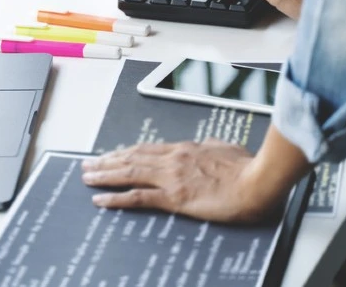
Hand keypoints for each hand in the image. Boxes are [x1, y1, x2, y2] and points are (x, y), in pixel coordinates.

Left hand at [80, 140, 277, 222]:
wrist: (259, 180)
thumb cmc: (249, 167)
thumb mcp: (227, 148)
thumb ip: (212, 147)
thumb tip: (207, 146)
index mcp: (185, 148)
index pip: (146, 149)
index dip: (125, 152)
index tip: (111, 155)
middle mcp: (173, 159)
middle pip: (131, 158)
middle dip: (106, 161)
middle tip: (87, 164)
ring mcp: (171, 177)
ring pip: (128, 173)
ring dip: (104, 175)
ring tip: (87, 177)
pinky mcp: (174, 197)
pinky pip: (137, 197)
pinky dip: (116, 198)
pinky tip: (101, 200)